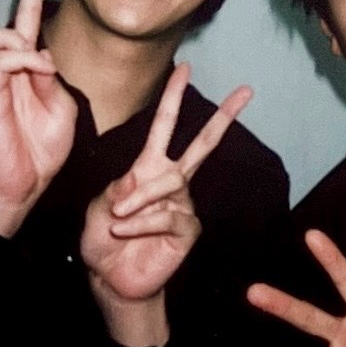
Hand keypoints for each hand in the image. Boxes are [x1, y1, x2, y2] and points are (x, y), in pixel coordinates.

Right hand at [0, 0, 76, 237]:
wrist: (28, 183)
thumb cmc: (42, 148)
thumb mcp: (60, 104)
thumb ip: (49, 75)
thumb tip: (38, 53)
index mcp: (21, 69)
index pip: (22, 21)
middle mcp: (0, 70)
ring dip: (14, 36)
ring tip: (32, 58)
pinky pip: (2, 59)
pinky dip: (22, 58)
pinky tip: (34, 68)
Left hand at [81, 63, 251, 343]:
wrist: (110, 279)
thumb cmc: (103, 241)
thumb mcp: (99, 207)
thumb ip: (118, 188)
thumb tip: (139, 179)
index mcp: (149, 168)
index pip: (164, 127)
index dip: (172, 97)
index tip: (184, 67)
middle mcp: (172, 182)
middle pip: (203, 145)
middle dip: (224, 117)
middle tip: (245, 91)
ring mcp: (183, 205)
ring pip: (170, 183)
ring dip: (139, 199)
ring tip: (116, 218)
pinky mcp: (187, 230)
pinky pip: (169, 214)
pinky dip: (142, 221)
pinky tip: (125, 230)